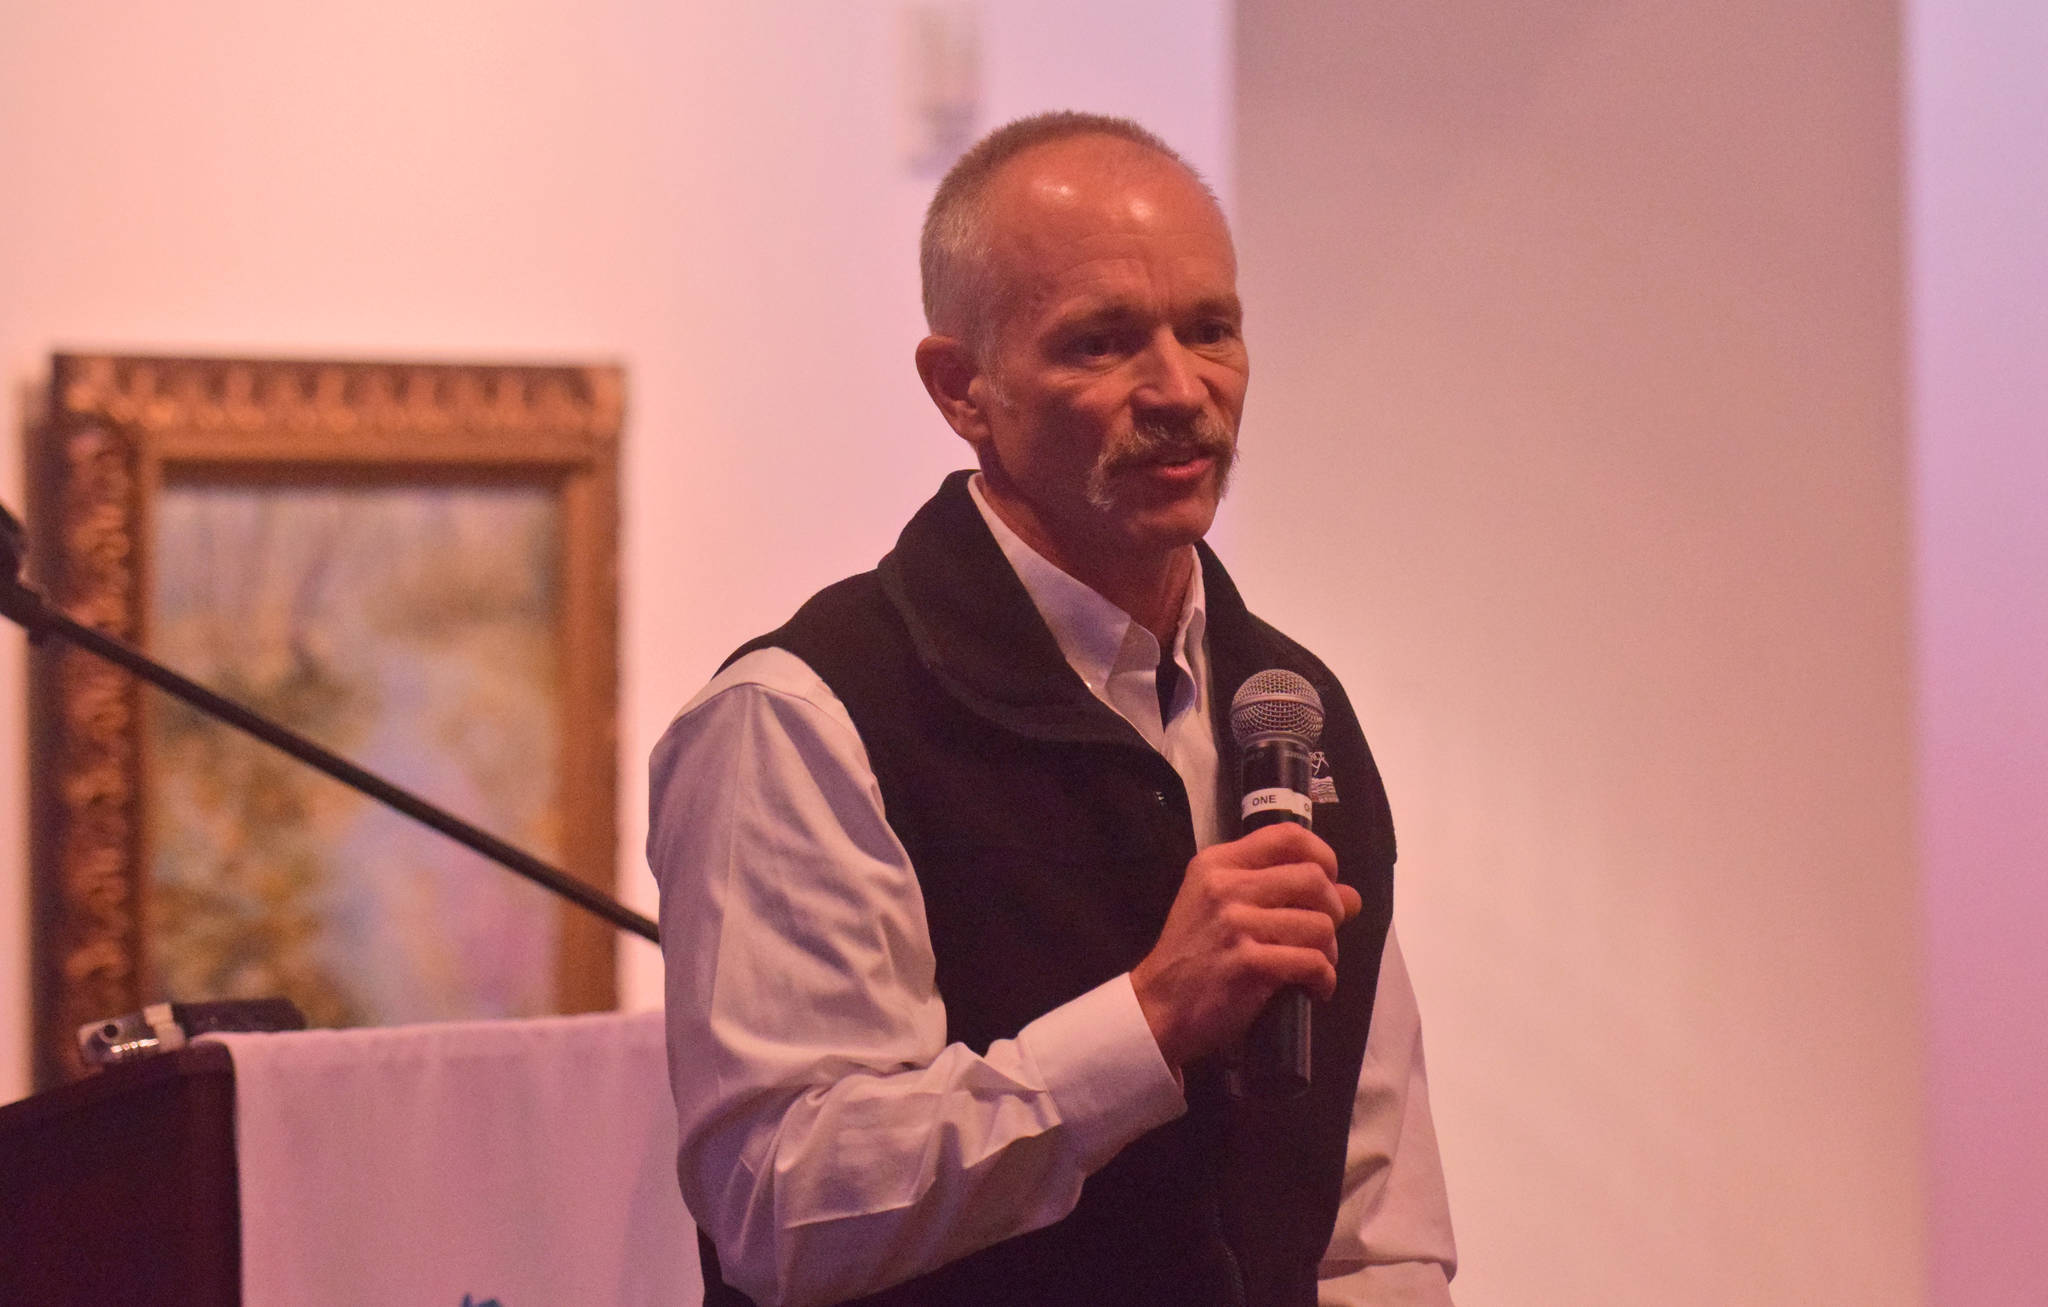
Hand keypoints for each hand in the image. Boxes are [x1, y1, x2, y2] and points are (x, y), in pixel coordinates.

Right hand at [1130, 823, 1361, 1069]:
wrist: (1158, 1008)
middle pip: (1313, 878)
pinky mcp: (1248, 963)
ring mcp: (1236, 924)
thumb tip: (1351, 895)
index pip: (1287, 836)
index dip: (1323, 855)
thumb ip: (1280, 892)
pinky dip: (1324, 979)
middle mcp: (1226, 886)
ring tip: (1314, 965)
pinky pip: (1312, 962)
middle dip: (1333, 909)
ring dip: (1329, 950)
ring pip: (1319, 924)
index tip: (1329, 881)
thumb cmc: (1194, 956)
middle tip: (1324, 933)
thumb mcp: (1224, 909)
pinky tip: (1313, 988)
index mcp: (1218, 863)